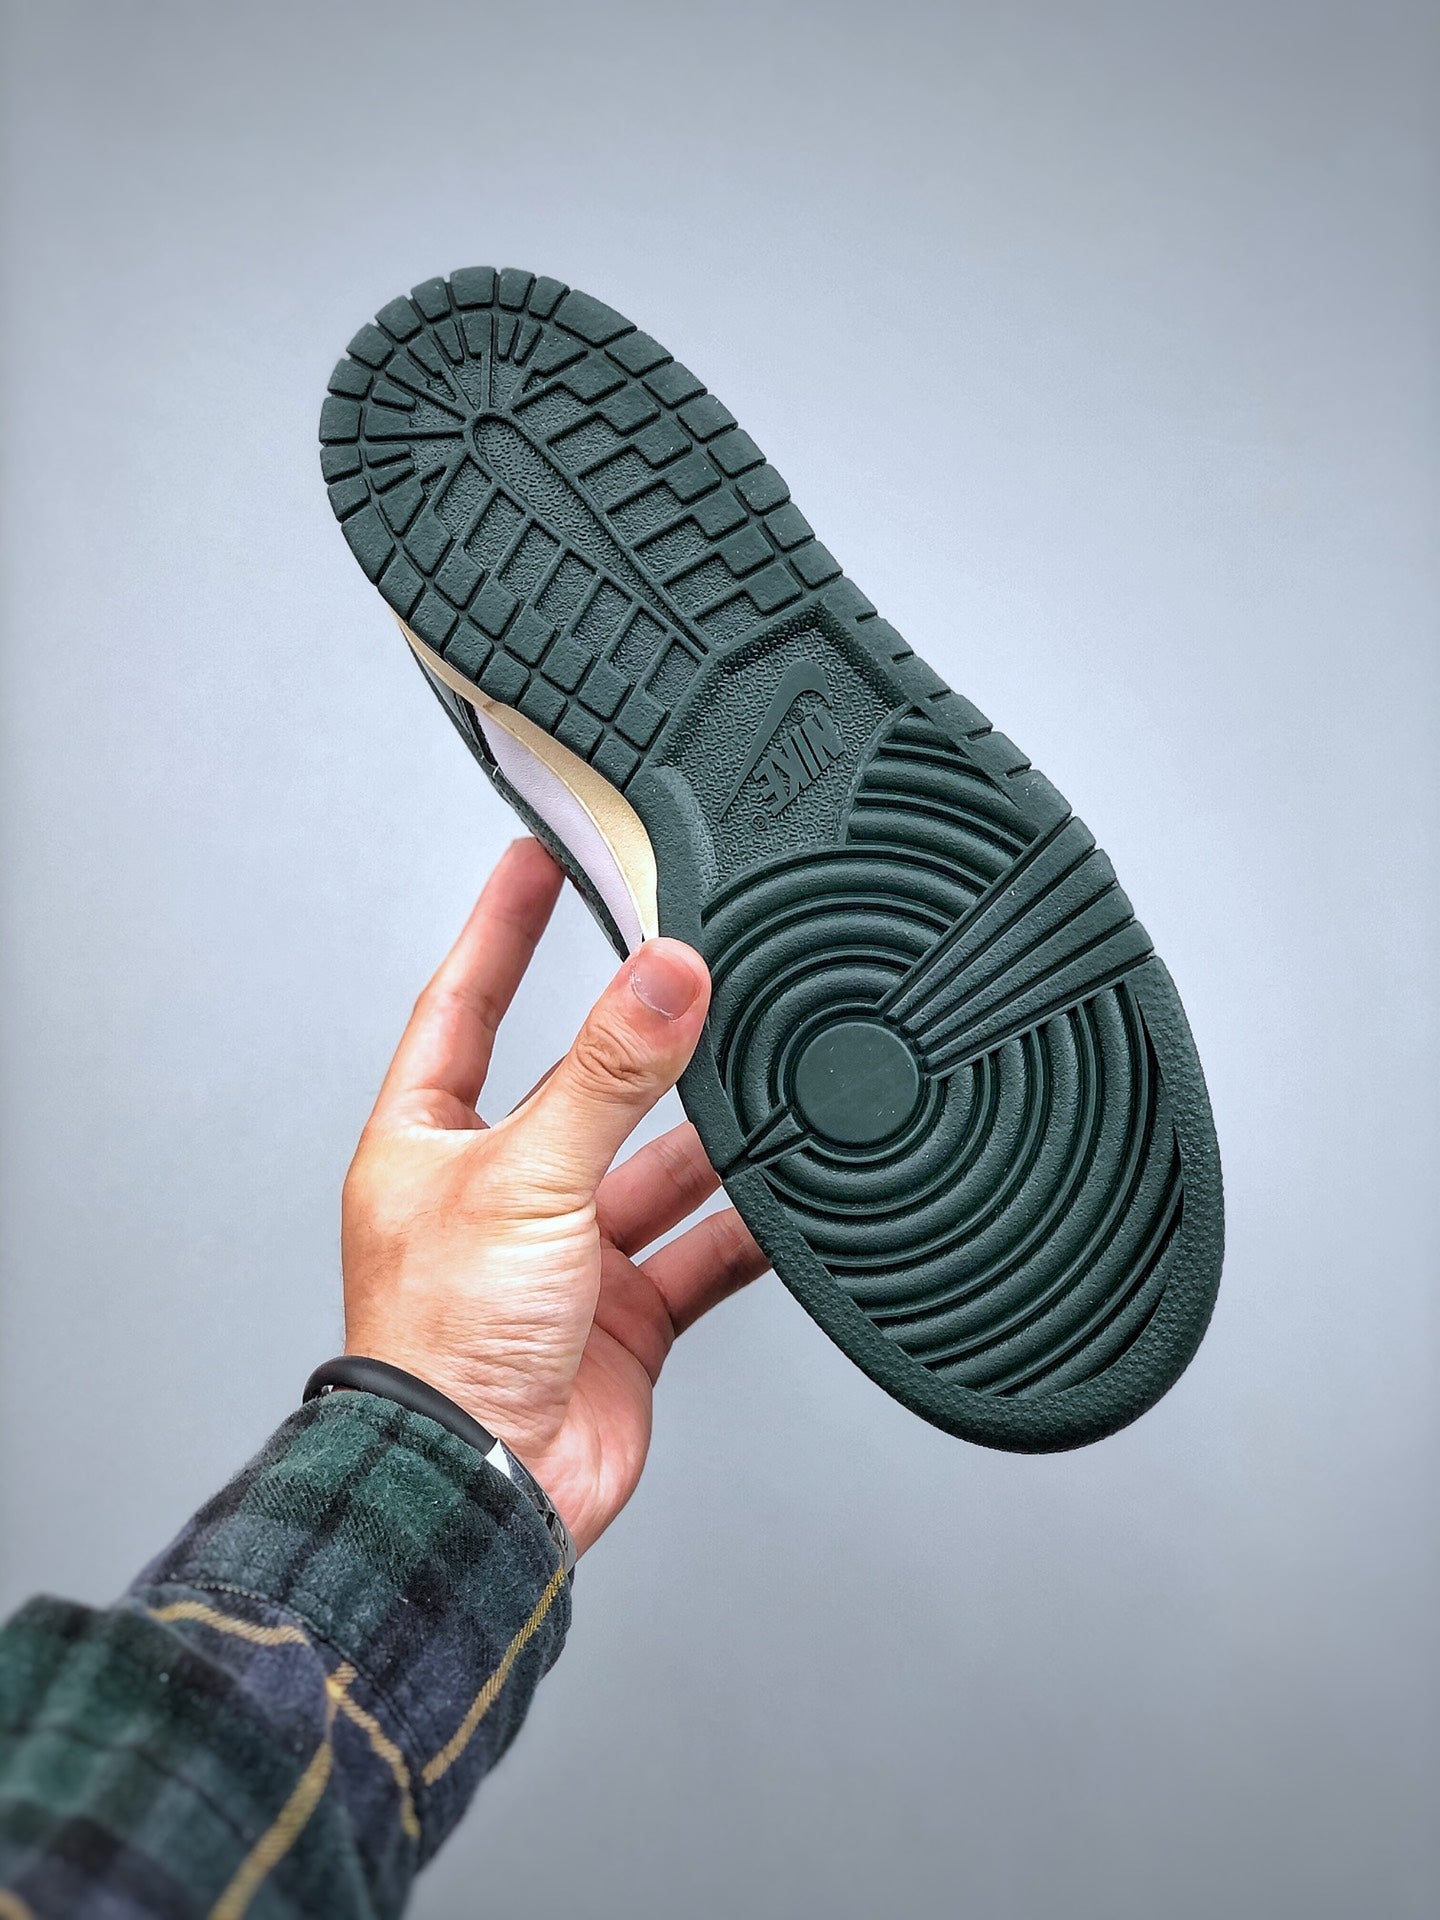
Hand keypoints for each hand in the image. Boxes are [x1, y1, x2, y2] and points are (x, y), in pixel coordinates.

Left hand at [340, 838, 768, 1554]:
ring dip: (709, 1136)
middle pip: (581, 1084)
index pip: (466, 1003)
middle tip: (697, 960)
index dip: (502, 928)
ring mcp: (564, 1254)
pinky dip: (745, 1227)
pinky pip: (700, 1251)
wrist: (483, 1492)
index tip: (540, 855)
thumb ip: (610, 1071)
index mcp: (429, 1144)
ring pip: (655, 1168)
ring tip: (770, 1075)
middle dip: (640, 1037)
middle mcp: (497, 1191)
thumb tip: (668, 972)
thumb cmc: (444, 1345)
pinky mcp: (624, 1314)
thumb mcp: (527, 1174)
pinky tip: (789, 1195)